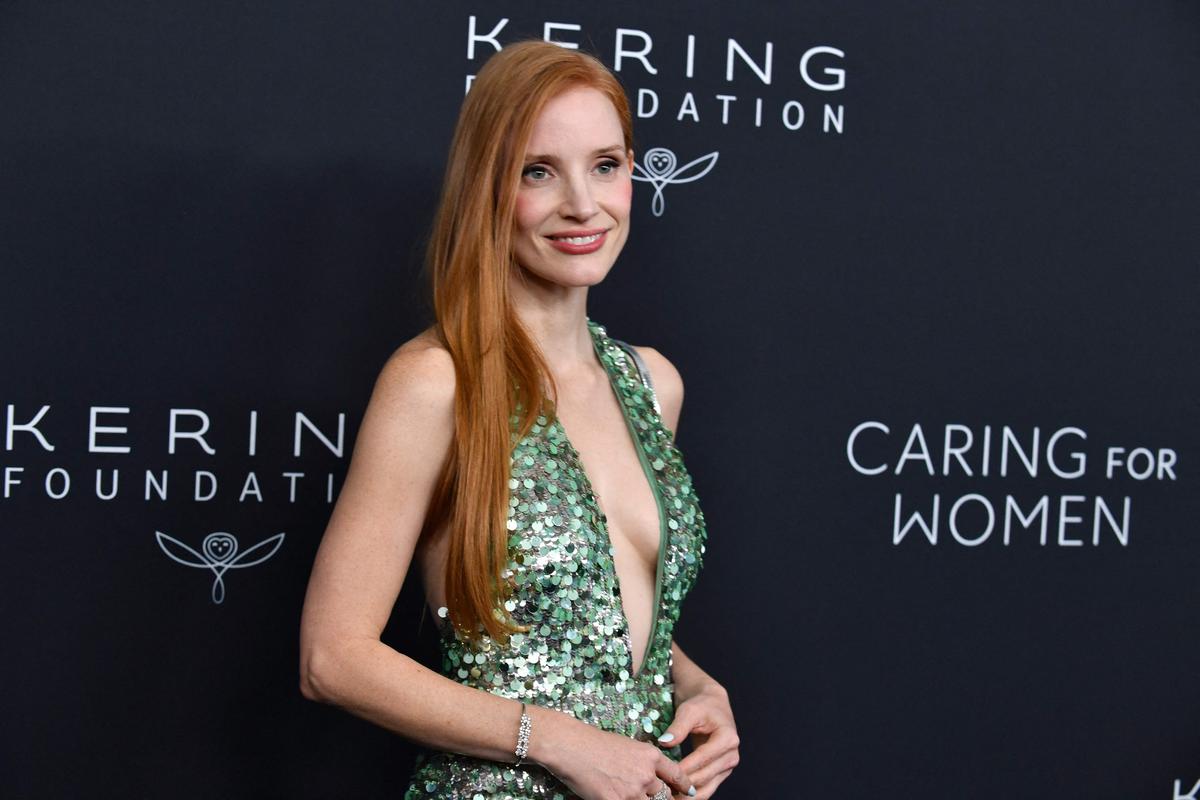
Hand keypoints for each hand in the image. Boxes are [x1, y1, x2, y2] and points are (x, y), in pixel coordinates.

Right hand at [532, 707, 695, 799]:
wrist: (571, 745)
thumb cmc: (593, 742)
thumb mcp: (626, 746)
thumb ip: (640, 762)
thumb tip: (648, 775)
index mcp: (650, 755)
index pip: (676, 775)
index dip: (685, 786)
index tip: (690, 792)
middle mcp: (646, 773)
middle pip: (662, 795)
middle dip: (657, 797)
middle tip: (645, 793)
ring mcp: (632, 790)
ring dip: (638, 799)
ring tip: (622, 789)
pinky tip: (610, 796)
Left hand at [654, 683, 738, 798]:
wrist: (712, 705)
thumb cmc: (701, 705)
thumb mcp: (689, 711)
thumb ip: (678, 727)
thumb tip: (664, 742)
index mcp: (728, 738)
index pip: (703, 758)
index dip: (684, 768)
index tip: (665, 775)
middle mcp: (731, 755)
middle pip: (706, 776)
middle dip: (684, 785)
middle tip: (662, 789)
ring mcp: (727, 765)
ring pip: (707, 787)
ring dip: (688, 795)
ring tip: (668, 797)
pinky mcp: (721, 772)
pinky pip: (707, 788)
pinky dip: (692, 794)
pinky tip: (676, 796)